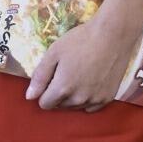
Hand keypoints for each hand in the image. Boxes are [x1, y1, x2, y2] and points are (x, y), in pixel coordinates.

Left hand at [24, 16, 139, 113]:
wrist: (112, 35)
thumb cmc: (80, 40)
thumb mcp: (54, 52)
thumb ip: (40, 76)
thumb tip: (29, 96)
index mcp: (62, 88)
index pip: (45, 104)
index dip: (44, 91)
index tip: (51, 77)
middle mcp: (78, 100)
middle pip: (60, 106)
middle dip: (58, 93)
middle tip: (66, 72)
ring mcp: (94, 100)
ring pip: (75, 107)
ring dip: (73, 97)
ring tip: (79, 74)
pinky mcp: (108, 98)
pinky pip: (91, 106)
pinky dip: (87, 99)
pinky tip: (90, 82)